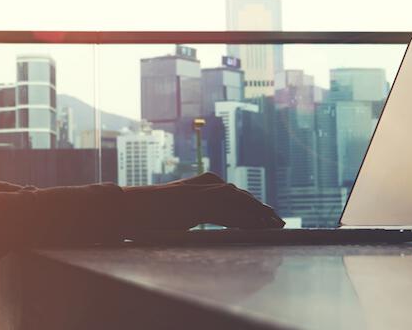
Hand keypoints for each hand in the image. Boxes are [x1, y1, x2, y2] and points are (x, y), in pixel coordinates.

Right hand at [122, 173, 285, 233]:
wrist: (131, 206)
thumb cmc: (152, 211)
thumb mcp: (180, 208)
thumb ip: (198, 209)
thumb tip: (214, 218)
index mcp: (203, 182)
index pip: (235, 194)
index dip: (254, 205)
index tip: (269, 217)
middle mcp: (205, 184)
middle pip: (241, 196)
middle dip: (261, 210)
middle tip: (279, 222)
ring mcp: (201, 192)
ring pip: (238, 202)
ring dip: (258, 214)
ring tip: (273, 226)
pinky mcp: (197, 203)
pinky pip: (226, 211)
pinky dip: (243, 220)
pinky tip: (254, 229)